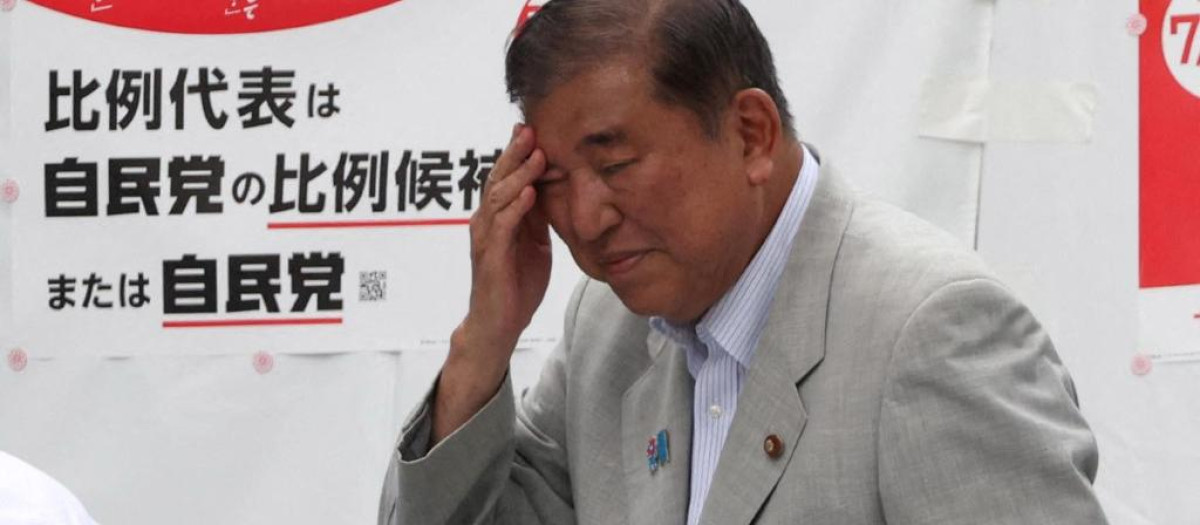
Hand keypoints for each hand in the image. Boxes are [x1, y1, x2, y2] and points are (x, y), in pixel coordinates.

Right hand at [460, 123, 551, 361]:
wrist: (499, 324)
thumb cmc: (516, 284)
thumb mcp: (534, 243)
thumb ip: (537, 217)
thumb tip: (552, 190)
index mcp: (496, 217)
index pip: (504, 178)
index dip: (515, 153)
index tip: (531, 129)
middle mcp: (485, 222)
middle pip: (497, 179)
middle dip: (513, 153)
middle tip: (528, 129)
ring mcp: (486, 238)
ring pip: (498, 197)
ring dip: (518, 175)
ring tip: (536, 155)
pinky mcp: (491, 257)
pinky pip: (502, 227)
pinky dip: (516, 208)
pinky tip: (531, 193)